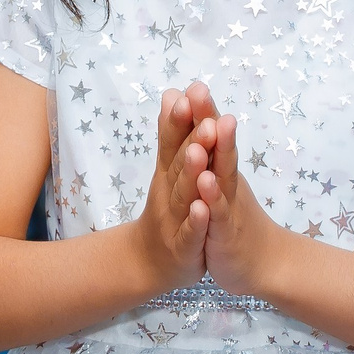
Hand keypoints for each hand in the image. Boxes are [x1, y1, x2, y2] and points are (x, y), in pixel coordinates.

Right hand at [134, 85, 212, 291]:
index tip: (191, 92)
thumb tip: (172, 92)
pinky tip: (202, 208)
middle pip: (181, 163)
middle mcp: (169, 191)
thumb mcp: (168, 168)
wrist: (149, 261)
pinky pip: (190, 232)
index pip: (174, 140)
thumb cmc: (165, 208)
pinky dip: (196, 221)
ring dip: (192, 173)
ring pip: (184, 194)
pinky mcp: (183, 246)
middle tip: (204, 117)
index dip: (181, 118)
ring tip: (200, 153)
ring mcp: (174, 219)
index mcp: (169, 171)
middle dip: (193, 139)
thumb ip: (172, 133)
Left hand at [184, 110, 287, 299]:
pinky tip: (205, 189)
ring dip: (215, 154)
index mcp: (222, 168)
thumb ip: (207, 146)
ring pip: (221, 177)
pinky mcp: (226, 233)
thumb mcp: (218, 180)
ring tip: (206, 132)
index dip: (203, 110)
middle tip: (200, 91)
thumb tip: (199, 113)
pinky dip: (212, 202)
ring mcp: (230, 207)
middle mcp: (228, 182)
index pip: (212, 134)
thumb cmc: (235, 216)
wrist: (264, 263)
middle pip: (219, 146)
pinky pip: (217, 217)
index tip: (192, 83)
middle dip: (209, 119)